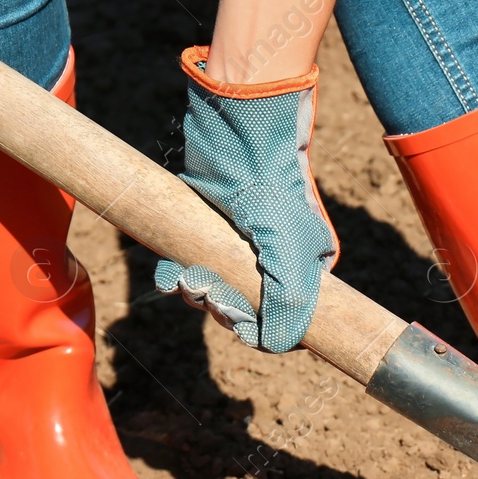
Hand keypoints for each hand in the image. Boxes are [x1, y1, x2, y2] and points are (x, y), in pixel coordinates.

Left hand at [155, 46, 338, 352]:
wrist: (235, 132)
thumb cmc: (270, 189)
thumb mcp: (289, 251)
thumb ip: (290, 304)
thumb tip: (275, 346)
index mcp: (308, 272)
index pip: (286, 324)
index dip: (258, 330)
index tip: (235, 320)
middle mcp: (277, 264)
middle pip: (246, 311)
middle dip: (220, 307)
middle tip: (204, 290)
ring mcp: (241, 250)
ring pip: (215, 293)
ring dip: (195, 292)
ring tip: (185, 276)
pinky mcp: (207, 234)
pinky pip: (190, 271)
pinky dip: (176, 276)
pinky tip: (169, 270)